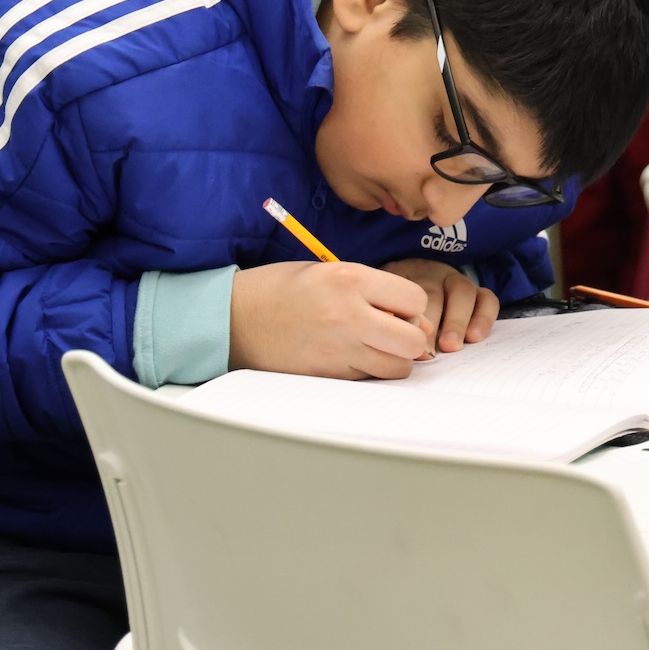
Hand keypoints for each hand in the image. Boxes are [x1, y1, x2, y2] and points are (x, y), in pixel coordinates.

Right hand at [229, 261, 430, 378]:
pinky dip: (368, 372)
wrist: (233, 318)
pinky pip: (369, 379)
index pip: (415, 299)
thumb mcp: (327, 270)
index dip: (411, 305)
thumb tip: (415, 320)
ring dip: (392, 359)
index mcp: (349, 279)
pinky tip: (348, 356)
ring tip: (372, 346)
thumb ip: (373, 290)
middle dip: (410, 337)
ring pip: (397, 367)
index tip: (397, 307)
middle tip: (392, 331)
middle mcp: (348, 315)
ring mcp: (338, 349)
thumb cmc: (280, 289)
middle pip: (413, 340)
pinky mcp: (327, 375)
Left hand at [381, 259, 499, 353]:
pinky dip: (483, 318)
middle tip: (426, 350)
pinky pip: (487, 299)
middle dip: (430, 322)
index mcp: (402, 274)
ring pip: (462, 291)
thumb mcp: (385, 308)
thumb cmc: (397, 309)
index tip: (404, 339)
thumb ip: (387, 320)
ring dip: (456, 321)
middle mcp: (430, 274)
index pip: (402, 288)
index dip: (405, 315)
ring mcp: (456, 281)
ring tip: (451, 347)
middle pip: (431, 292)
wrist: (417, 295)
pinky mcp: (478, 293)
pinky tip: (474, 338)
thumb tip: (391, 346)